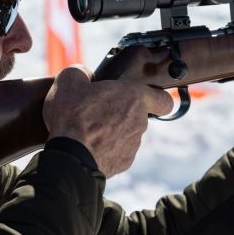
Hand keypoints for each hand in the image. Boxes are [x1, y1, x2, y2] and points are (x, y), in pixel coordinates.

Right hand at [43, 65, 173, 176]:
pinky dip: (106, 148)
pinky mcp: (123, 162)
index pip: (164, 100)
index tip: (145, 98)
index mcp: (134, 98)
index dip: (157, 98)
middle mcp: (140, 122)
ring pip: (127, 134)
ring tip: (88, 130)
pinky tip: (88, 145)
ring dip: (112, 131)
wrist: (69, 157)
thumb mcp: (69, 80)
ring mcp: (133, 145)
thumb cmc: (73, 117)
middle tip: (98, 110)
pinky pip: (118, 151)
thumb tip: (84, 75)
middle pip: (138, 115)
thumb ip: (81, 72)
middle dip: (121, 112)